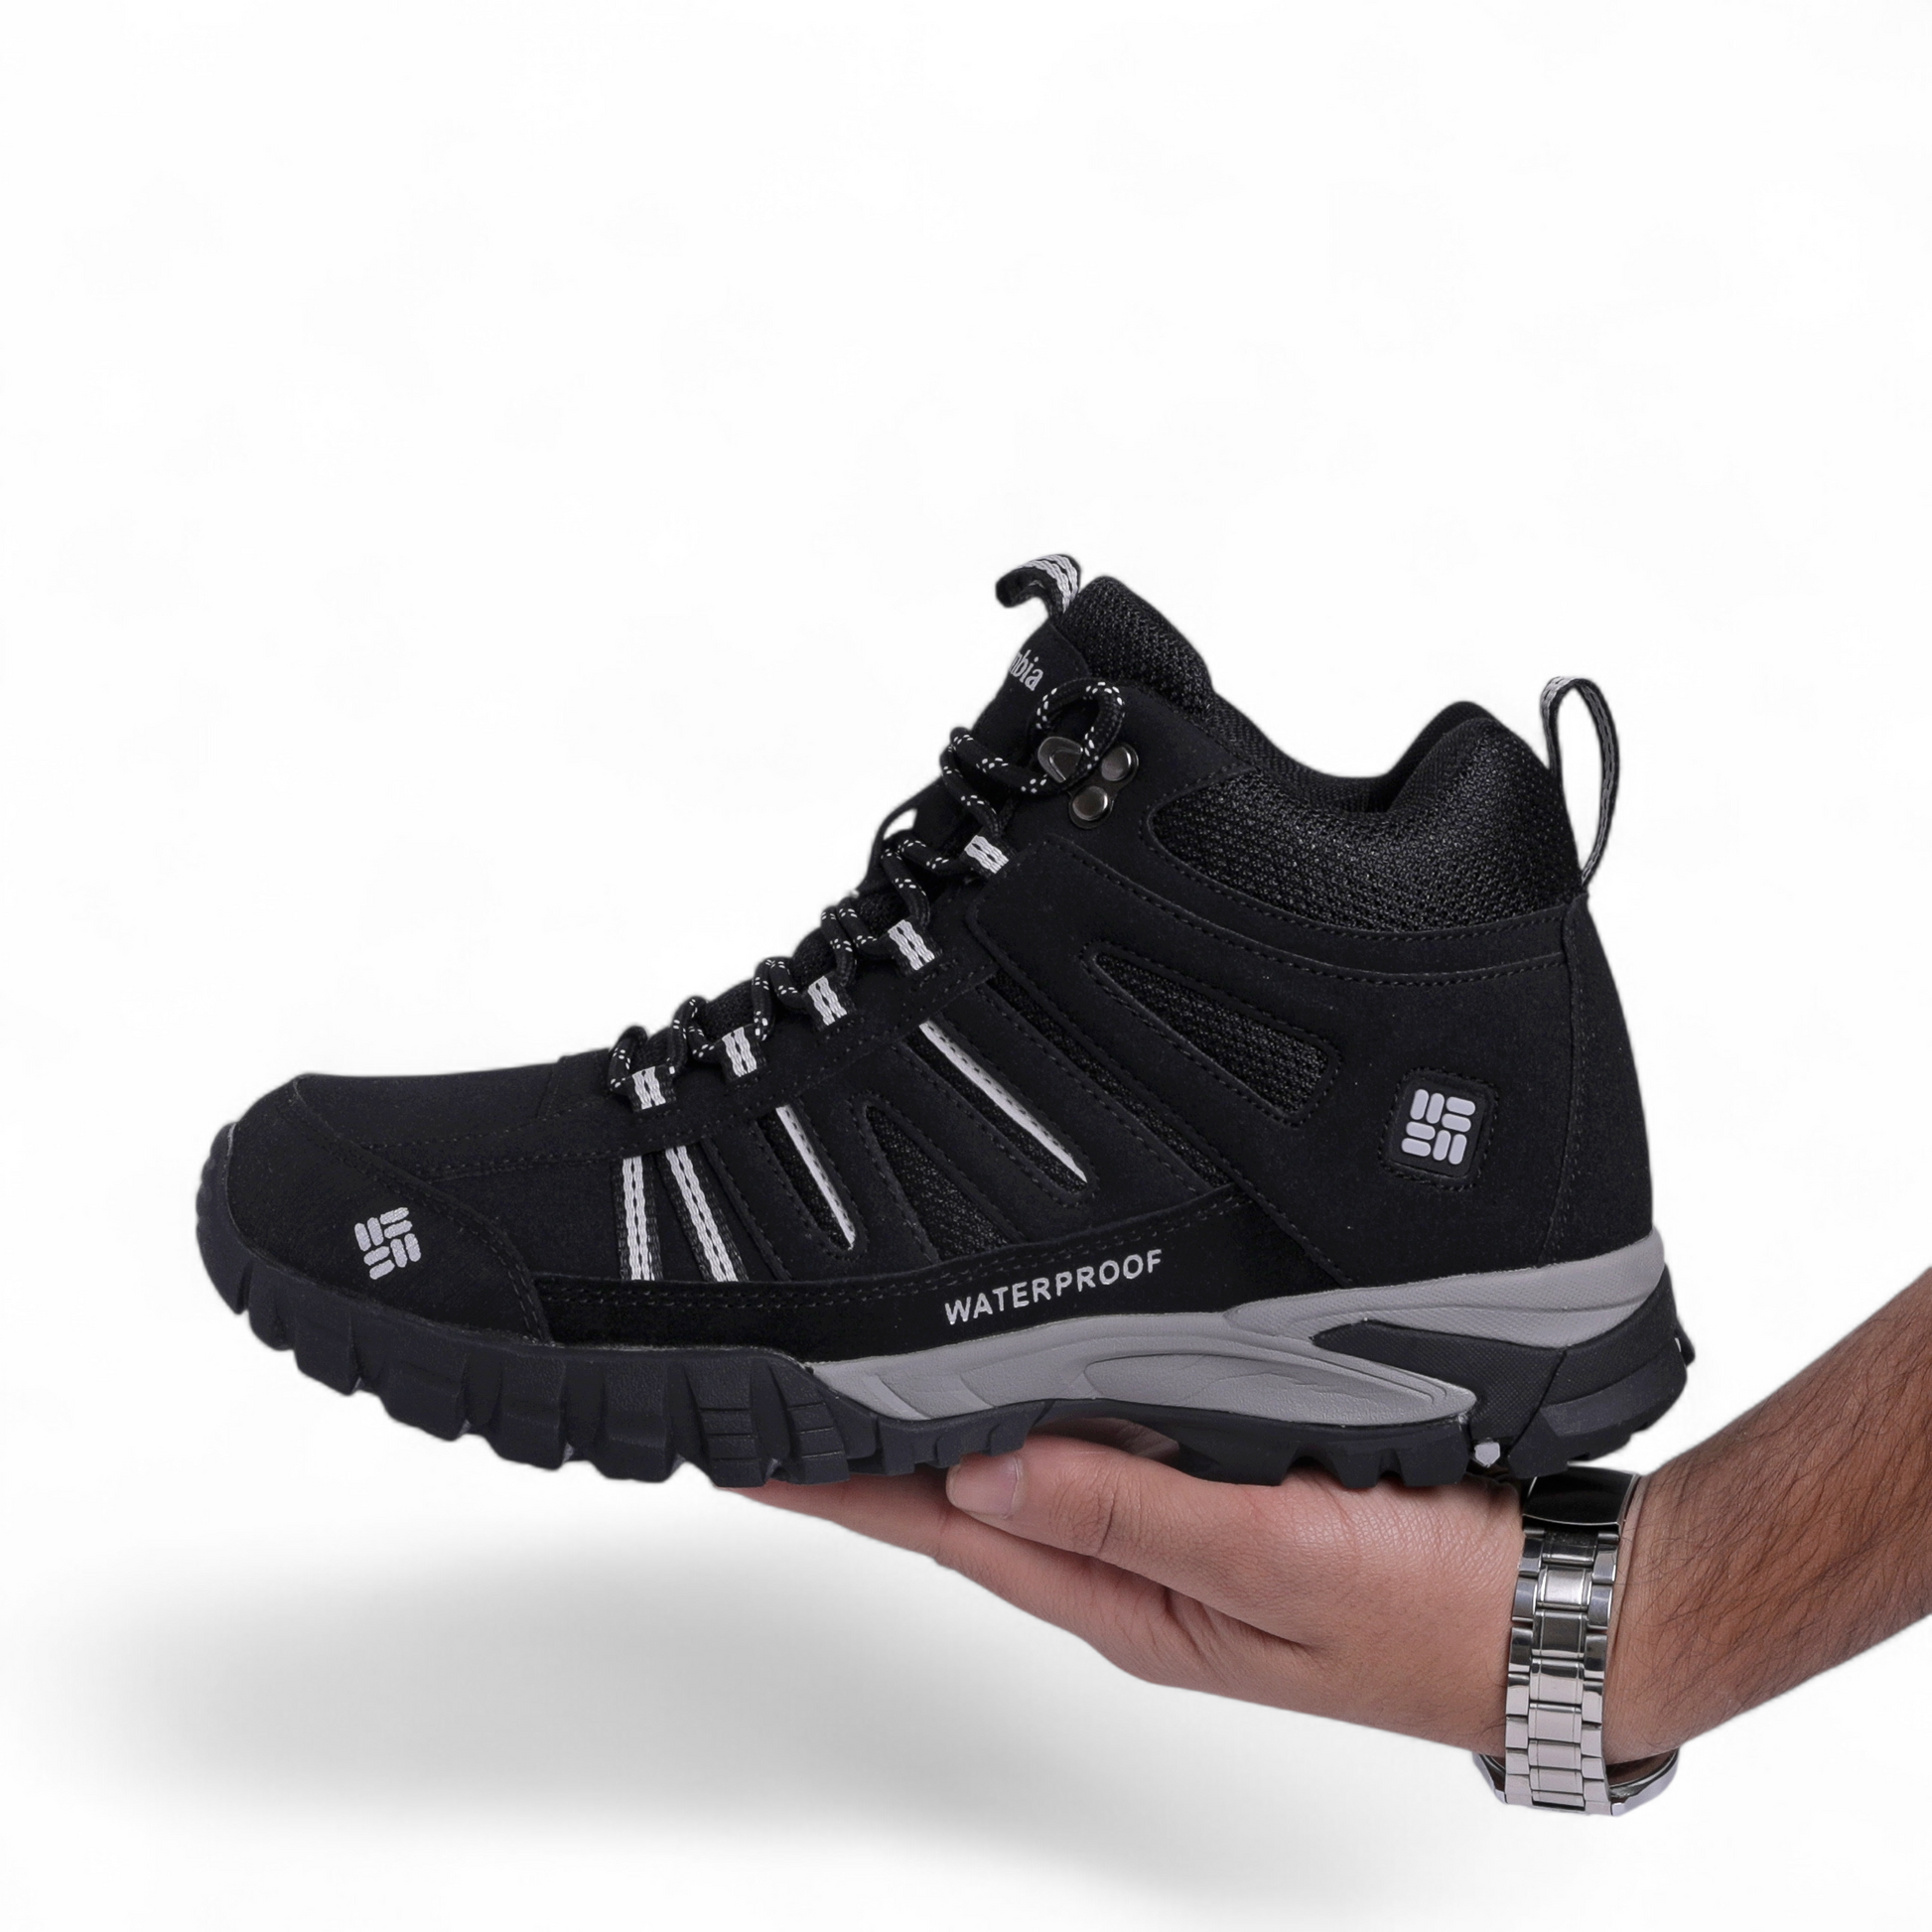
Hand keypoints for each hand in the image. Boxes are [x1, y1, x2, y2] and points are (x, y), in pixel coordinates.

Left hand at [744, 1425, 1524, 1753]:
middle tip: (781, 1391)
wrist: (1567, 1615)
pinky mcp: (1234, 1488)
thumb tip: (981, 1474)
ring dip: (946, 1425)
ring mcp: (1185, 1531)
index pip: (946, 1533)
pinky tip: (1021, 1372)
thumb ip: (1128, 1513)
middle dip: (870, 1451)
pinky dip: (1047, 1404)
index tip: (751, 1448)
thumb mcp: (1273, 1566)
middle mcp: (1139, 1567)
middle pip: (968, 1499)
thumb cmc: (1439, 1616)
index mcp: (1129, 1603)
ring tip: (862, 1374)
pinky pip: (1110, 1436)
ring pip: (1035, 1460)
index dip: (843, 1489)